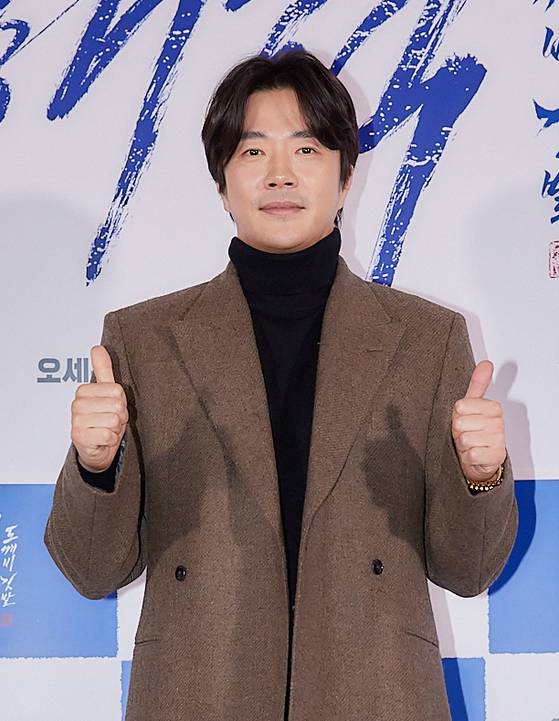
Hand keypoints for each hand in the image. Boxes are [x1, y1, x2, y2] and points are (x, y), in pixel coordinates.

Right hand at [71, 345, 128, 472]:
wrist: (96, 448)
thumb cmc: (103, 419)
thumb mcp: (106, 392)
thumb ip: (103, 370)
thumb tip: (97, 348)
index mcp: (83, 391)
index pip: (117, 390)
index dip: (121, 401)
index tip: (112, 407)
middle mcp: (76, 405)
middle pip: (116, 404)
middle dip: (119, 415)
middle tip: (111, 420)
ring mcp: (76, 421)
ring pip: (113, 420)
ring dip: (116, 428)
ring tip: (107, 429)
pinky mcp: (79, 437)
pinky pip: (108, 435)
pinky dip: (111, 439)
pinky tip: (103, 439)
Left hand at [451, 360, 506, 482]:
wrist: (480, 459)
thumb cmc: (473, 430)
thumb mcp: (472, 405)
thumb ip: (478, 384)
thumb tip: (486, 364)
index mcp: (493, 407)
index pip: (460, 406)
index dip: (457, 414)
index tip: (465, 418)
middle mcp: (498, 423)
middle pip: (460, 423)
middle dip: (459, 430)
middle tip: (467, 432)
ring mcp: (498, 440)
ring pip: (465, 438)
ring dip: (463, 444)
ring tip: (470, 443)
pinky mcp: (495, 457)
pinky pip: (471, 454)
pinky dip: (467, 456)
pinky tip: (474, 454)